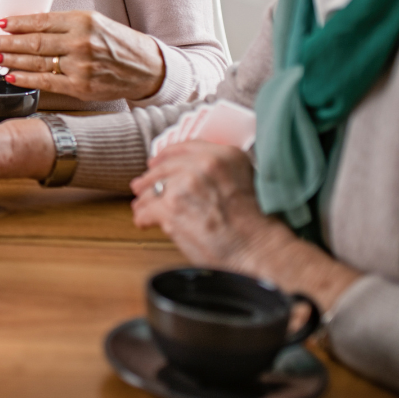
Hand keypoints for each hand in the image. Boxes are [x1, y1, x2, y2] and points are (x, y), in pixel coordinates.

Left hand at [0, 10, 165, 102]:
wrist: (146, 68)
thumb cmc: (118, 44)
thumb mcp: (95, 23)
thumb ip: (66, 25)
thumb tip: (31, 28)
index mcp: (83, 20)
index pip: (42, 21)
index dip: (18, 23)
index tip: (2, 24)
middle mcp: (80, 42)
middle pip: (35, 42)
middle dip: (9, 42)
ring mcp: (80, 66)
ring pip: (37, 62)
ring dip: (12, 60)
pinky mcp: (80, 87)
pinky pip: (46, 82)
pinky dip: (25, 79)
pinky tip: (11, 76)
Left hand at [131, 141, 362, 311]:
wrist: (258, 250)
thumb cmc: (256, 223)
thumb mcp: (245, 179)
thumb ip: (218, 169)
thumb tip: (188, 170)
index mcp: (224, 155)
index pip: (184, 147)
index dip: (165, 156)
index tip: (156, 162)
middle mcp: (203, 165)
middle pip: (163, 168)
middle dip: (149, 179)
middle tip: (140, 185)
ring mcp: (184, 185)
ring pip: (152, 189)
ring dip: (144, 199)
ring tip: (141, 206)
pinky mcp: (171, 209)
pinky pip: (146, 210)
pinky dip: (143, 217)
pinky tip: (143, 222)